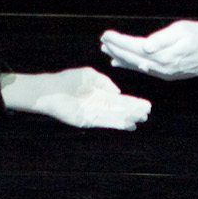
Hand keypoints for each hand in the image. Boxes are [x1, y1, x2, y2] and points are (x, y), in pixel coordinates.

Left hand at [0, 67, 150, 129]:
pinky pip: (104, 122)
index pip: (120, 100)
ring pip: (114, 117)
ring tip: (140, 119)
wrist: (50, 90)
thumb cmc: (67, 80)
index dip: (133, 102)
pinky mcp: (87, 121)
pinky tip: (127, 123)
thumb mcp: (89, 75)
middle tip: (147, 114)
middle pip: (120, 110)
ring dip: (128, 119)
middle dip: (134, 111)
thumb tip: (118, 92)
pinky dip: (116, 123)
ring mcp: (93, 114)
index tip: (146, 105)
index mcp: (100, 94)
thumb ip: (104, 82)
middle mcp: (99, 106)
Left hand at [99, 20, 197, 79]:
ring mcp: (162, 73)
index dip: (118, 41)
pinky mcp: (166, 75)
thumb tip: (145, 47)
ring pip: (135, 65)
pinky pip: (143, 70)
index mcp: (161, 54)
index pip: (133, 47)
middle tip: (102, 41)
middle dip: (115, 49)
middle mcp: (159, 67)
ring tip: (107, 52)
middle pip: (131, 58)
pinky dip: (130, 65)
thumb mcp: (182, 31)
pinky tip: (120, 63)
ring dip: (120, 58)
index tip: (106, 34)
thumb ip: (162, 39)